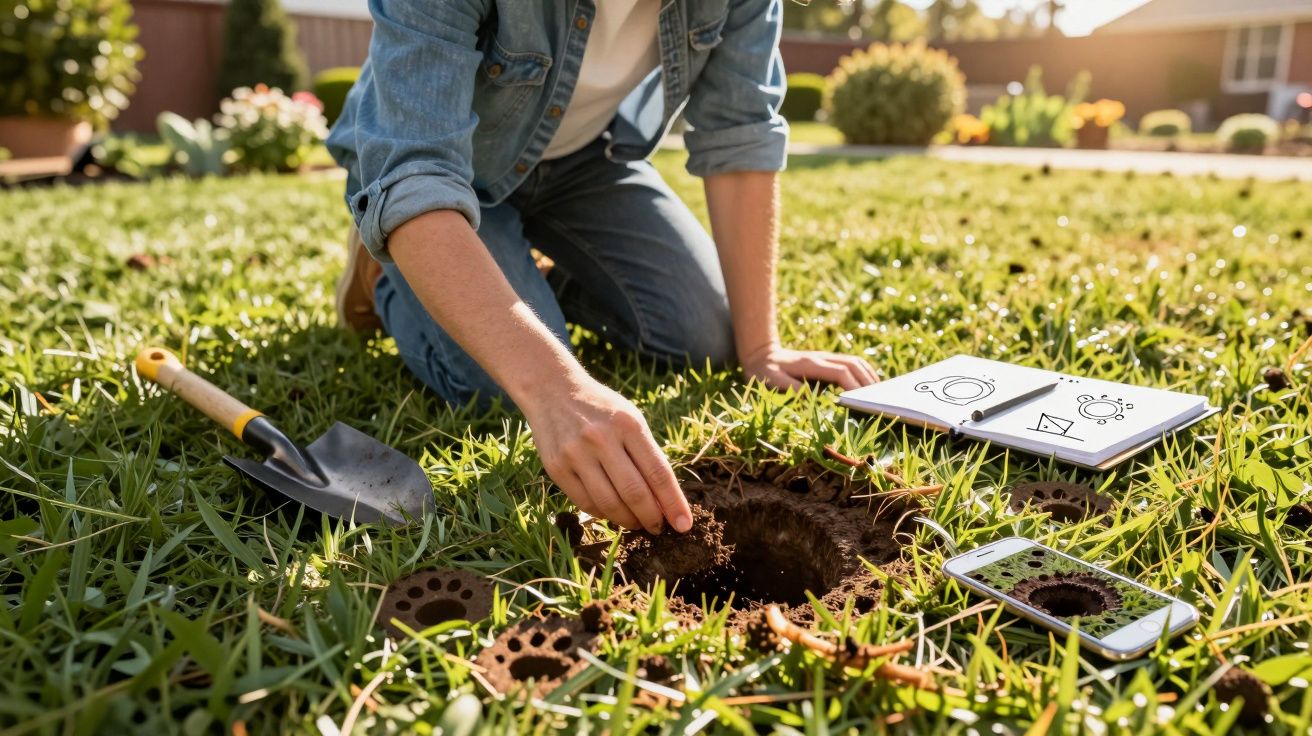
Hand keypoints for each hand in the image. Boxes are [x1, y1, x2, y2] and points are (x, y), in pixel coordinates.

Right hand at [521, 373, 691, 534]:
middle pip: (634, 493)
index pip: (658, 472)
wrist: (552, 391)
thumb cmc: (601, 410)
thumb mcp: (630, 419)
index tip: (684, 525)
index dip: (673, 503)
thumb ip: (647, 455)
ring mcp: (576, 454)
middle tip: (658, 528)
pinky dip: (603, 513)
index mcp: (628, 424)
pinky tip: (612, 512)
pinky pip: (586, 503)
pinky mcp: (556, 467)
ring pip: (609, 504)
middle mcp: (601, 439)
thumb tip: (666, 501)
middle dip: (651, 518)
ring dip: (628, 521)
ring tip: (636, 522)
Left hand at [741, 343, 878, 390]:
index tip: (862, 401)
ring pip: (855, 362)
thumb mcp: (771, 381)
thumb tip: (812, 397)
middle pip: (853, 364)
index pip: (840, 371)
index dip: (853, 385)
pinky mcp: (827, 361)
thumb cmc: (764, 372)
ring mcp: (826, 357)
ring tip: (878, 394)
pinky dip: (864, 373)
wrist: (761, 355)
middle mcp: (822, 357)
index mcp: (811, 363)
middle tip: (878, 400)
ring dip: (869, 376)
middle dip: (867, 381)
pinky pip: (852, 364)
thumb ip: (790, 388)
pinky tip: (868, 386)